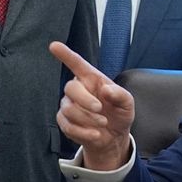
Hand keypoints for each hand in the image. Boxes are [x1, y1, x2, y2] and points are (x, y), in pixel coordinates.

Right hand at [51, 42, 135, 169]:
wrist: (113, 135)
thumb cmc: (119, 113)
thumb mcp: (127, 103)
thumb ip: (120, 95)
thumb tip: (107, 90)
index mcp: (92, 79)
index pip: (77, 64)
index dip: (65, 55)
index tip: (54, 45)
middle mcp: (78, 89)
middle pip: (70, 88)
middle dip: (85, 100)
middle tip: (100, 109)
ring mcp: (68, 105)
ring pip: (68, 109)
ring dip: (87, 118)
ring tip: (102, 123)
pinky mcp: (64, 121)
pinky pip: (67, 125)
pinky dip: (83, 131)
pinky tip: (95, 134)